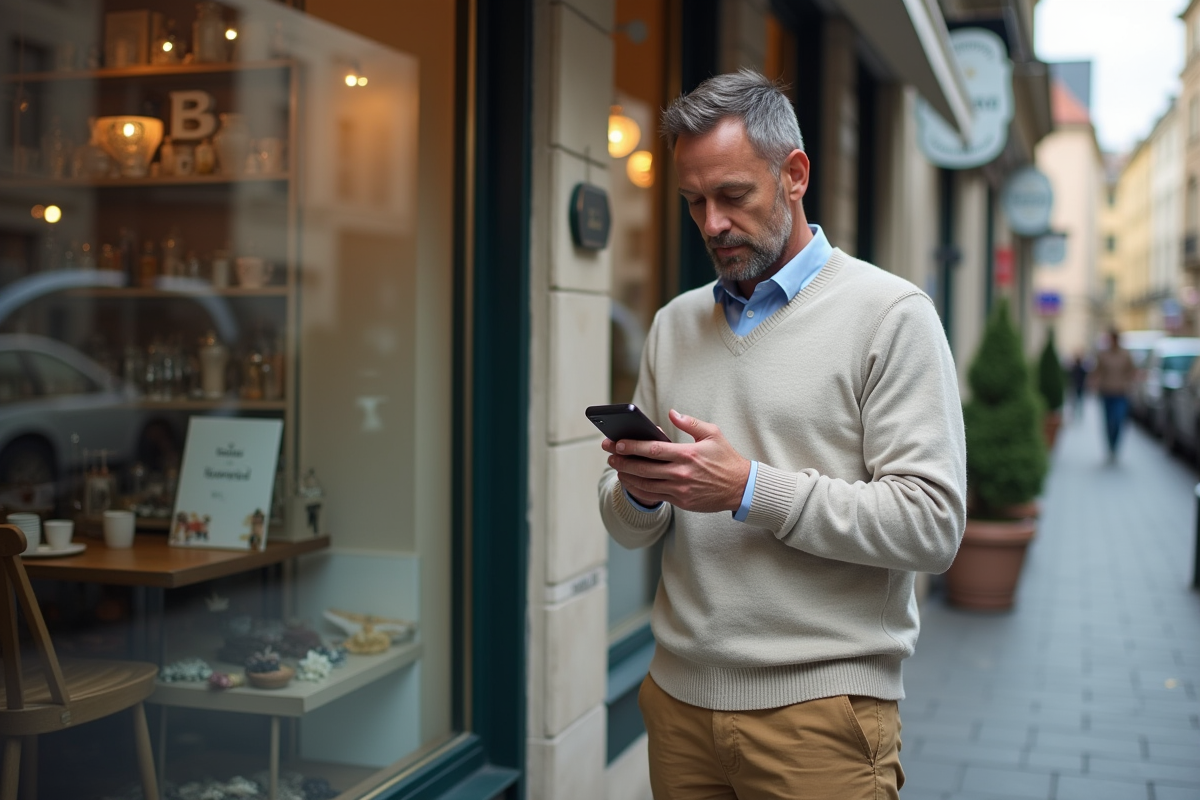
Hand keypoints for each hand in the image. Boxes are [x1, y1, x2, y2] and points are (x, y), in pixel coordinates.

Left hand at [601, 409, 750, 512]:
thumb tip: (671, 413)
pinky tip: (630, 482)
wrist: (741, 488)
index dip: (632, 446)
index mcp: (688, 454)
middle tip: (609, 454)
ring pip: (646, 484)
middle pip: (644, 468)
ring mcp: (680, 489)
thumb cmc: (726, 458)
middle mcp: (682, 473)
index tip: (617, 443)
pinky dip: (638, 490)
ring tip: (616, 467)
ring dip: (627, 476)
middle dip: (623, 460)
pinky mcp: (681, 501)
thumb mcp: (712, 434)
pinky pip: (654, 496)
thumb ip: (690, 422)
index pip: (653, 450)